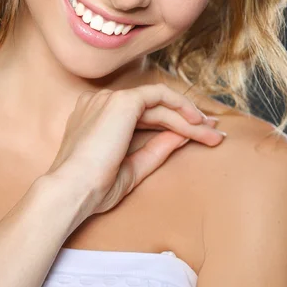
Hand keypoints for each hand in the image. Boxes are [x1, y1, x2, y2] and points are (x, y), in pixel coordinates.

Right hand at [45, 83, 224, 214]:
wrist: (73, 190)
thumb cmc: (93, 187)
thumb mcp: (132, 168)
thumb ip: (155, 149)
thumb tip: (182, 136)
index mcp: (96, 117)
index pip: (141, 115)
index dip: (170, 123)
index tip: (196, 136)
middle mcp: (101, 103)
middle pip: (153, 108)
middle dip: (187, 120)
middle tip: (213, 134)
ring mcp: (109, 99)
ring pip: (159, 103)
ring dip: (188, 118)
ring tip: (212, 135)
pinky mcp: (122, 101)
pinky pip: (159, 97)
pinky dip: (180, 106)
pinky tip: (197, 122)